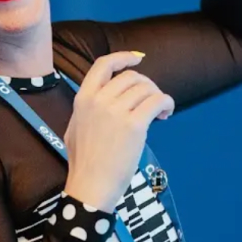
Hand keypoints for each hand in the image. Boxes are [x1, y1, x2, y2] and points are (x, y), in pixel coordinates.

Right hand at [64, 51, 174, 212]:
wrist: (91, 184)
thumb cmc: (83, 162)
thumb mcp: (75, 127)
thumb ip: (88, 109)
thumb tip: (105, 98)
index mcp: (83, 99)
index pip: (103, 65)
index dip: (123, 57)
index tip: (137, 59)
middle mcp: (99, 100)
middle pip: (131, 77)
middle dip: (146, 85)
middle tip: (151, 101)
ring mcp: (116, 112)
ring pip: (146, 88)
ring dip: (157, 96)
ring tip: (159, 113)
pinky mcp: (134, 125)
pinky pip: (158, 101)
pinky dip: (166, 104)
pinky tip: (165, 115)